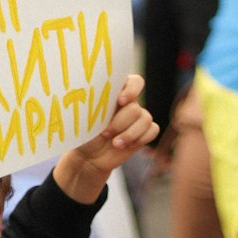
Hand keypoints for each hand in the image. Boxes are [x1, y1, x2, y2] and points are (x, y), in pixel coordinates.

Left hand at [53, 74, 158, 203]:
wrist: (88, 156)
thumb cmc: (83, 133)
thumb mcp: (86, 117)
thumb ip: (97, 105)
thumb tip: (101, 96)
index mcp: (116, 93)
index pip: (135, 82)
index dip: (131, 90)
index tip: (120, 101)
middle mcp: (129, 103)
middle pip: (135, 108)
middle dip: (120, 124)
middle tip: (105, 133)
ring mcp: (137, 118)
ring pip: (146, 119)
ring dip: (129, 134)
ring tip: (115, 143)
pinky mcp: (143, 132)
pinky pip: (153, 130)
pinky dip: (140, 139)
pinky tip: (125, 146)